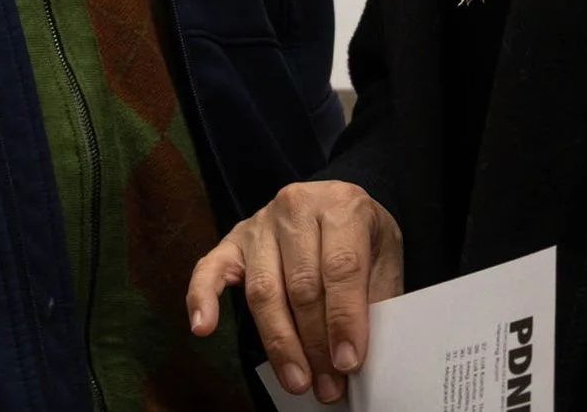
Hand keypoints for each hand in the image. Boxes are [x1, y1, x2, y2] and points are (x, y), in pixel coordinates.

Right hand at [187, 181, 401, 403]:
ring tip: (296, 380)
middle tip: (327, 385)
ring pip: (263, 290)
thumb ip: (373, 299)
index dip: (344, 319)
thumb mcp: (384, 257)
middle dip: (314, 344)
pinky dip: (202, 298)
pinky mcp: (234, 240)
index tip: (347, 362)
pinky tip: (203, 327)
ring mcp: (260, 222)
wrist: (337, 201)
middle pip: (301, 285)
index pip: (341, 267)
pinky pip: (210, 268)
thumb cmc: (361, 237)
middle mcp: (296, 207)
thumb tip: (355, 354)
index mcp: (341, 206)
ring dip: (279, 342)